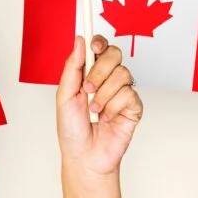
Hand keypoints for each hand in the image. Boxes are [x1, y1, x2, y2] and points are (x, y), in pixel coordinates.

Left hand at [56, 36, 142, 176]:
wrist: (84, 157)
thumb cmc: (72, 130)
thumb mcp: (64, 95)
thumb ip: (72, 67)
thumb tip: (79, 41)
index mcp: (90, 73)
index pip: (100, 48)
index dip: (99, 42)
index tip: (93, 46)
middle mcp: (108, 79)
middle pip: (114, 54)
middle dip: (99, 70)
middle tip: (88, 88)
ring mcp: (122, 92)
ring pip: (122, 74)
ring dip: (104, 94)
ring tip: (95, 110)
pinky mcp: (133, 106)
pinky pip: (129, 94)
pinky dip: (113, 107)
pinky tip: (107, 118)